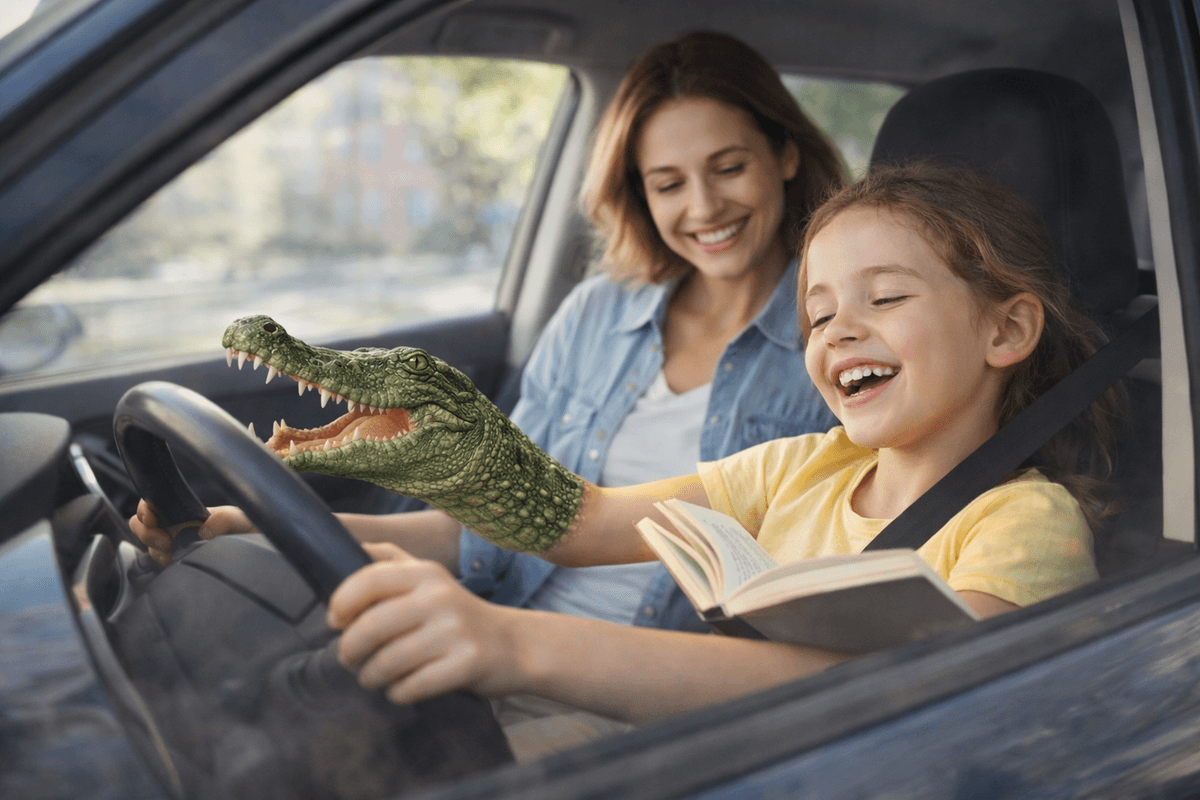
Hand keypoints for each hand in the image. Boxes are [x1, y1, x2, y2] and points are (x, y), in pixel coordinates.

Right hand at [128, 501, 252, 564]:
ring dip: (153, 547)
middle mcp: (180, 528)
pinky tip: (174, 562)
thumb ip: (226, 519)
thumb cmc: (253, 533)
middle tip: (165, 540)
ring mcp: (179, 546)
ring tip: (172, 551)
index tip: (152, 518)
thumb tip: (203, 531)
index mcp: (189, 512)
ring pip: (149, 544)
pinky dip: (160, 561)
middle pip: (142, 525)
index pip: (154, 504)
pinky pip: (159, 562)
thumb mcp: (243, 521)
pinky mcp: (181, 564)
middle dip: (144, 531)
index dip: (145, 509)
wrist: (263, 552)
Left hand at [327, 542, 521, 705]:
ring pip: (388, 661)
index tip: (335, 622)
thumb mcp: (429, 578)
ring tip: (372, 677)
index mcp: (426, 572)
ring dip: (370, 676)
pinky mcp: (468, 663)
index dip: (342, 602)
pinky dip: (397, 693)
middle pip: (371, 626)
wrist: (513, 644)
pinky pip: (412, 686)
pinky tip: (400, 689)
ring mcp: (456, 630)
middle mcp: (440, 596)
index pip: (369, 579)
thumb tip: (347, 545)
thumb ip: (390, 562)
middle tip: (348, 659)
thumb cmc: (457, 614)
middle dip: (349, 650)